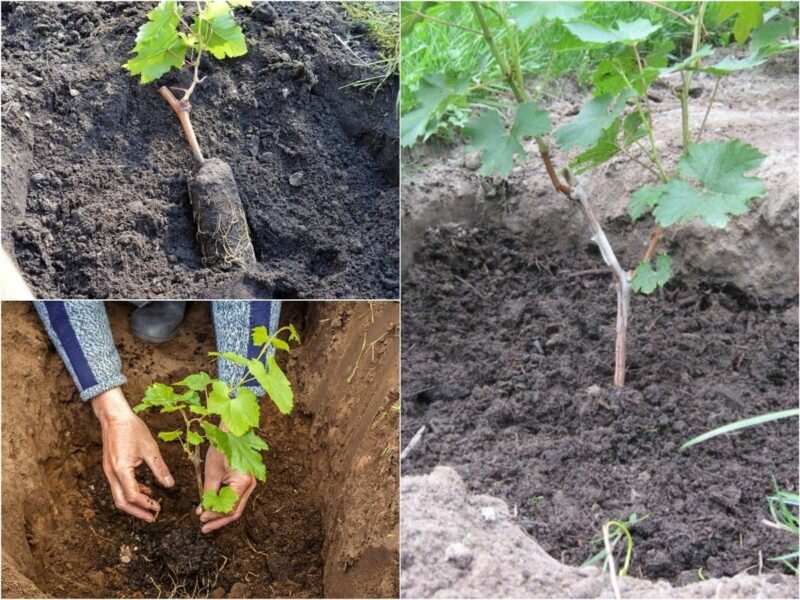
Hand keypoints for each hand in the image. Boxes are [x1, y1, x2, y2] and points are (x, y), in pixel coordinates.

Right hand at [91, 387, 173, 521]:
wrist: (114, 416)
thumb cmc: (132, 429)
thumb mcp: (150, 449)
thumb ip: (160, 469)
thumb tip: (170, 485)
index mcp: (121, 470)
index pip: (133, 495)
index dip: (146, 504)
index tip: (159, 508)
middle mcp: (111, 474)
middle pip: (121, 502)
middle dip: (137, 512)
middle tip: (152, 517)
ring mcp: (108, 471)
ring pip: (118, 496)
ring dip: (134, 504)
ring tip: (150, 507)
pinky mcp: (110, 467)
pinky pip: (118, 486)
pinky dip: (130, 492)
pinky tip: (145, 490)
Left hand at [196, 444, 255, 533]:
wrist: (231, 432)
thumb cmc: (222, 449)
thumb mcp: (212, 473)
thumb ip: (208, 494)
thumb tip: (203, 512)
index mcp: (243, 483)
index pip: (229, 509)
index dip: (214, 516)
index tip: (201, 519)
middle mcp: (250, 485)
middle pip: (235, 511)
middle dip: (219, 520)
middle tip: (204, 528)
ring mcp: (250, 483)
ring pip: (236, 506)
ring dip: (221, 514)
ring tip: (207, 520)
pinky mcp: (245, 480)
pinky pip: (236, 498)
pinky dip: (225, 504)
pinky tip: (214, 508)